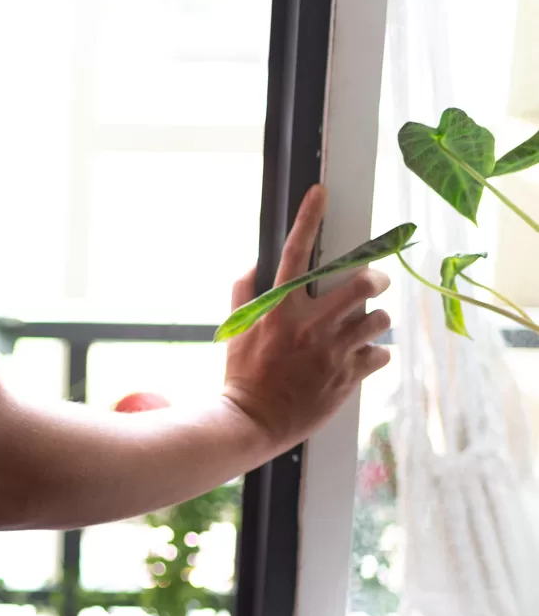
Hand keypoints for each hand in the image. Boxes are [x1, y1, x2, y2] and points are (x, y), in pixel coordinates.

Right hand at [221, 184, 391, 455]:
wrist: (252, 422)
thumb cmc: (242, 375)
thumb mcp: (236, 330)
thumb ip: (244, 293)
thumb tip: (254, 265)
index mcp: (280, 309)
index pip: (295, 252)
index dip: (309, 218)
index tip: (321, 193)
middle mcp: (310, 325)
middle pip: (363, 283)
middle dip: (375, 277)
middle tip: (375, 282)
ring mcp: (333, 352)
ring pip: (378, 319)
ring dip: (375, 319)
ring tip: (364, 326)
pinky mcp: (348, 377)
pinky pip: (379, 355)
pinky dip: (374, 354)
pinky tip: (361, 358)